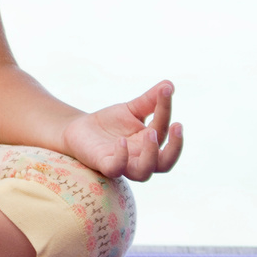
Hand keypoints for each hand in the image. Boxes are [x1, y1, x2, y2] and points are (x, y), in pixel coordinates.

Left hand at [62, 80, 183, 180]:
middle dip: (175, 147)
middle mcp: (141, 158)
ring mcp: (124, 164)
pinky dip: (121, 157)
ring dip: (151, 154)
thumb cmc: (109, 122)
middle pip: (165, 164)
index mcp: (150, 144)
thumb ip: (149, 101)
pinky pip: (116, 169)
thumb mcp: (131, 109)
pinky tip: (121, 141)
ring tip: (150, 131)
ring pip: (144, 172)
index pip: (163, 130)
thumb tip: (169, 84)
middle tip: (176, 125)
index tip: (166, 90)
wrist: (79, 129)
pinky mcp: (105, 165)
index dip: (166, 110)